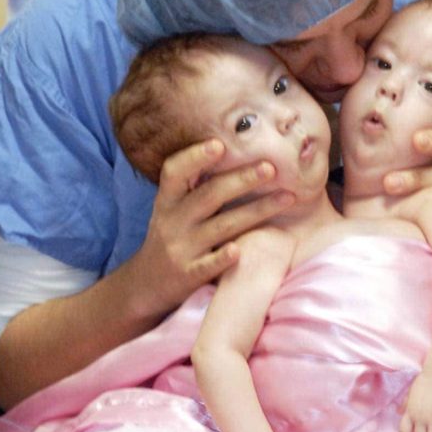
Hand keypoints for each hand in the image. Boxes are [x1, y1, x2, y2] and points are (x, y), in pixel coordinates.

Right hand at [125, 140, 294, 318]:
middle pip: (209, 196)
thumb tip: (234, 149)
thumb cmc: (171, 238)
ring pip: (222, 226)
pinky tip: (239, 251)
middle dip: (242, 179)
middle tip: (271, 167)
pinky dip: (222, 258)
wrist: (144, 286)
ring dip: (256, 210)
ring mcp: (181, 249)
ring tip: (287, 198)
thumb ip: (195, 186)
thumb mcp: (172, 209)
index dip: (194, 157)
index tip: (220, 144)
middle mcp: (173, 222)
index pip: (174, 172)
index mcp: (168, 201)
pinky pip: (208, 265)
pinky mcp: (189, 276)